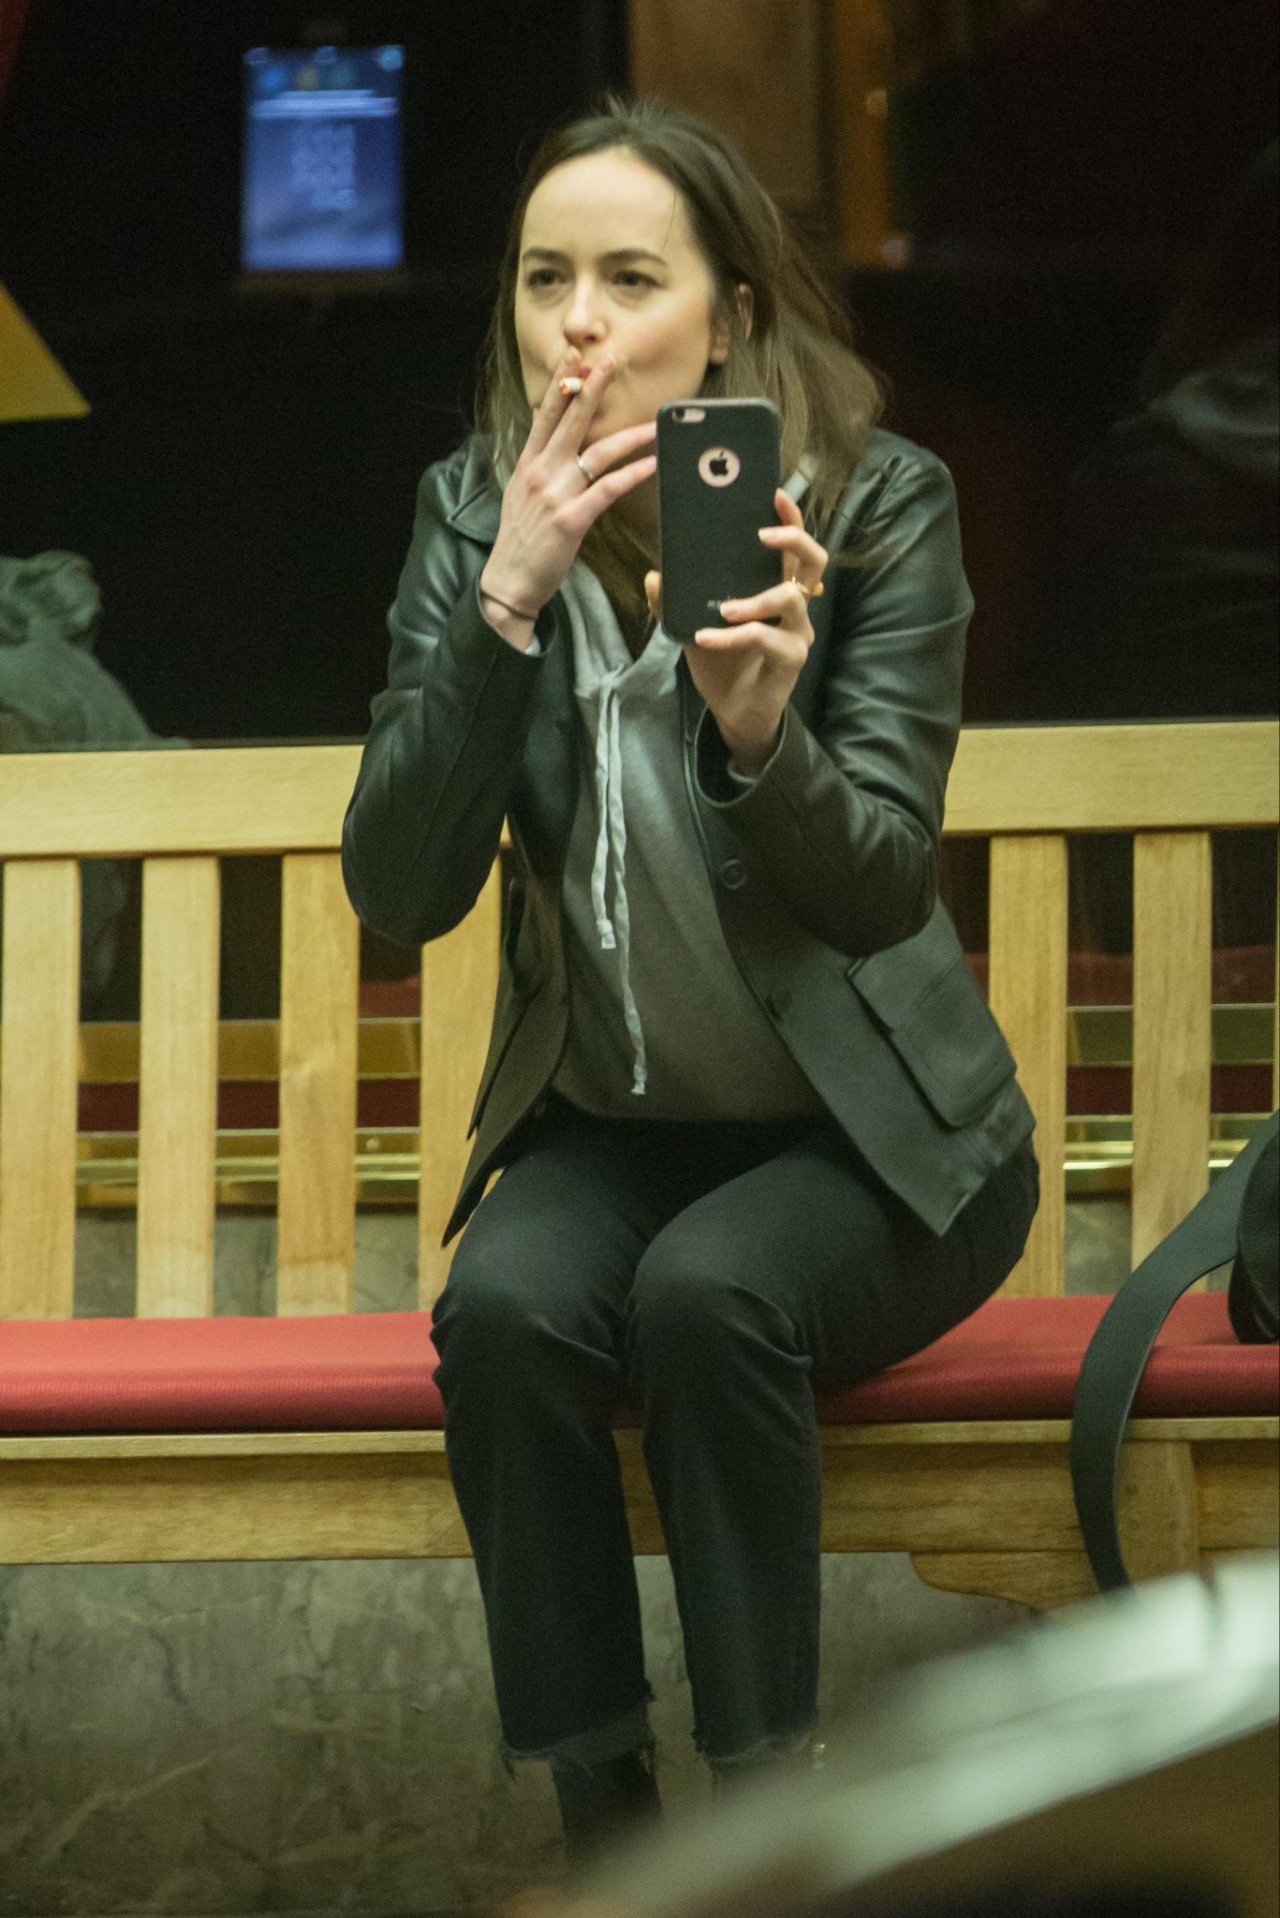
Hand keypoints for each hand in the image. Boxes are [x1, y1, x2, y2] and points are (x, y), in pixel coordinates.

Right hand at [480, 354, 656, 633]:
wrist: (509, 582)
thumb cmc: (520, 541)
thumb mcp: (521, 494)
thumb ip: (538, 467)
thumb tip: (552, 442)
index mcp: (528, 464)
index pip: (545, 414)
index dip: (560, 383)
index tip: (575, 356)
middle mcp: (540, 473)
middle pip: (570, 420)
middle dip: (592, 387)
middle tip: (611, 360)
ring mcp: (555, 495)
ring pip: (597, 452)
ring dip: (630, 435)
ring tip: (655, 423)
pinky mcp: (571, 520)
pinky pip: (607, 490)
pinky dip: (632, 475)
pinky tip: (652, 464)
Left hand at [645, 489, 828, 774]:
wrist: (734, 710)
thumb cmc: (722, 661)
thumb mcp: (693, 625)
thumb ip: (676, 601)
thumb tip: (654, 575)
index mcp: (777, 585)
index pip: (794, 544)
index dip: (789, 517)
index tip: (772, 494)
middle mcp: (796, 603)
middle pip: (815, 560)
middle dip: (792, 539)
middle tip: (762, 535)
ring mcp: (798, 630)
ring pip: (791, 598)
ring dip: (755, 599)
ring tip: (724, 608)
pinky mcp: (792, 658)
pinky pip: (765, 638)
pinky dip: (732, 637)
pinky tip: (705, 638)